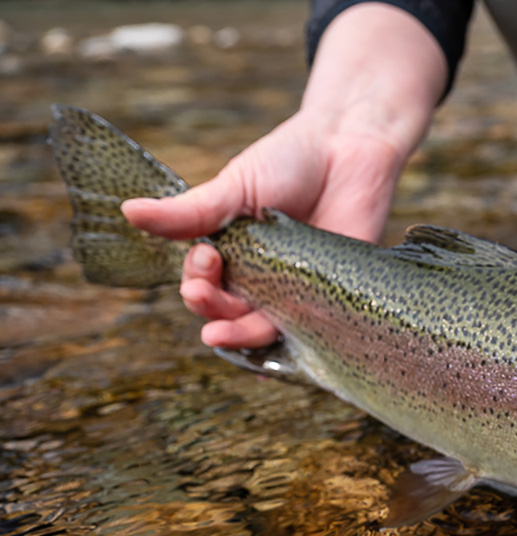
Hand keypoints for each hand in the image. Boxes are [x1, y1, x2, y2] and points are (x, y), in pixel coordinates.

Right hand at [123, 113, 408, 346]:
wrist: (349, 148)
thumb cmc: (289, 163)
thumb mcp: (235, 185)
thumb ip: (190, 211)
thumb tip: (129, 211)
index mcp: (231, 255)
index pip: (203, 284)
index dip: (197, 280)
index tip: (204, 258)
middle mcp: (259, 281)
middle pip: (227, 314)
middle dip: (210, 310)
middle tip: (202, 294)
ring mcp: (295, 293)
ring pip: (262, 330)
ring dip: (239, 337)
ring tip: (222, 335)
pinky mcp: (332, 300)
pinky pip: (308, 336)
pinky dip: (288, 354)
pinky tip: (269, 366)